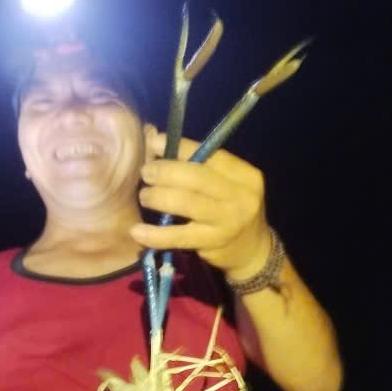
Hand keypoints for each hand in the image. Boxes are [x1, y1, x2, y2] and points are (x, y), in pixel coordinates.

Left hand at [131, 128, 270, 279]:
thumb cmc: (233, 210)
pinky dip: (154, 234)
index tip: (154, 142)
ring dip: (157, 197)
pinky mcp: (213, 244)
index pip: (211, 154)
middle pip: (196, 176)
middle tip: (145, 173)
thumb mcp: (228, 186)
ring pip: (186, 202)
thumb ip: (200, 165)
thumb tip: (154, 139)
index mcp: (246, 175)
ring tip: (144, 196)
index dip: (180, 147)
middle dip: (164, 171)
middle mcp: (241, 196)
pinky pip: (178, 236)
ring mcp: (228, 222)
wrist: (253, 251)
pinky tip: (137, 231)